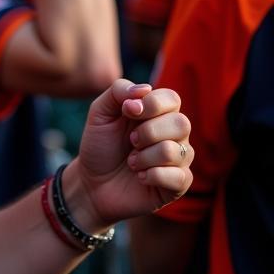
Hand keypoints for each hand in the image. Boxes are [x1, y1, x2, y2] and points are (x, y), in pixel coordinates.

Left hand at [69, 79, 191, 231]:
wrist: (91, 182)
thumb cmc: (100, 145)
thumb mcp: (100, 113)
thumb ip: (118, 91)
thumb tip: (145, 89)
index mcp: (157, 113)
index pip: (172, 98)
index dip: (151, 104)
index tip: (127, 111)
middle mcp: (174, 135)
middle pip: (181, 123)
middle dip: (148, 132)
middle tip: (130, 141)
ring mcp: (179, 160)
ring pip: (175, 151)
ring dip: (144, 156)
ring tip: (131, 162)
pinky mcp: (178, 184)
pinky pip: (178, 177)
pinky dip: (151, 175)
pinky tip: (140, 177)